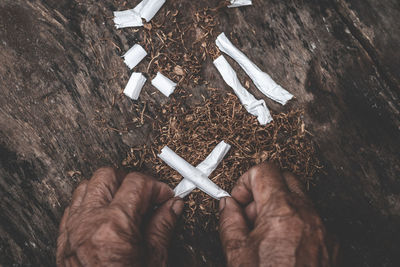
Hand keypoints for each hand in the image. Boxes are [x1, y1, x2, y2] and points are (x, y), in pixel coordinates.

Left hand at [57, 168, 182, 266]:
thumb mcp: (153, 260)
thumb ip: (163, 226)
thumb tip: (173, 207)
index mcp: (115, 225)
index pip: (137, 184)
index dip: (157, 187)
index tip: (165, 197)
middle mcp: (90, 222)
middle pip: (108, 176)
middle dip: (131, 180)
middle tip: (146, 195)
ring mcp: (73, 228)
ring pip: (87, 186)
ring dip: (108, 187)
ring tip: (125, 202)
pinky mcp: (63, 238)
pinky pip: (73, 205)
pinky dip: (90, 202)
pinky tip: (104, 214)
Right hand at [219, 163, 337, 266]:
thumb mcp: (238, 254)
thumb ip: (229, 221)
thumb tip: (227, 205)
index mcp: (281, 212)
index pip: (264, 171)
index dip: (245, 181)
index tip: (239, 199)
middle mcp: (307, 214)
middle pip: (284, 177)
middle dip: (264, 189)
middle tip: (251, 213)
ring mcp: (322, 227)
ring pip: (299, 197)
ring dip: (279, 205)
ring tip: (265, 233)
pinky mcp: (331, 241)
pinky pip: (311, 216)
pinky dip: (295, 220)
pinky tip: (283, 245)